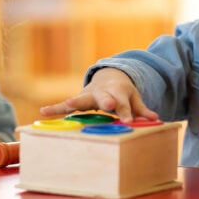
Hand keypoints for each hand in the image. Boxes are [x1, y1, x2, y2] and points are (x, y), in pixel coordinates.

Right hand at [39, 68, 157, 122]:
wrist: (109, 77)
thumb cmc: (122, 93)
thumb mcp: (134, 98)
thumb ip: (142, 109)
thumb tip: (155, 118)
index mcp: (118, 92)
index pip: (123, 104)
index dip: (125, 112)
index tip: (128, 121)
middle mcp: (103, 92)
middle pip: (104, 97)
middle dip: (105, 101)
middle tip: (108, 106)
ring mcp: (89, 95)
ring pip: (82, 98)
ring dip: (75, 101)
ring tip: (68, 102)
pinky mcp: (78, 99)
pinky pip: (65, 106)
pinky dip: (55, 108)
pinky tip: (43, 112)